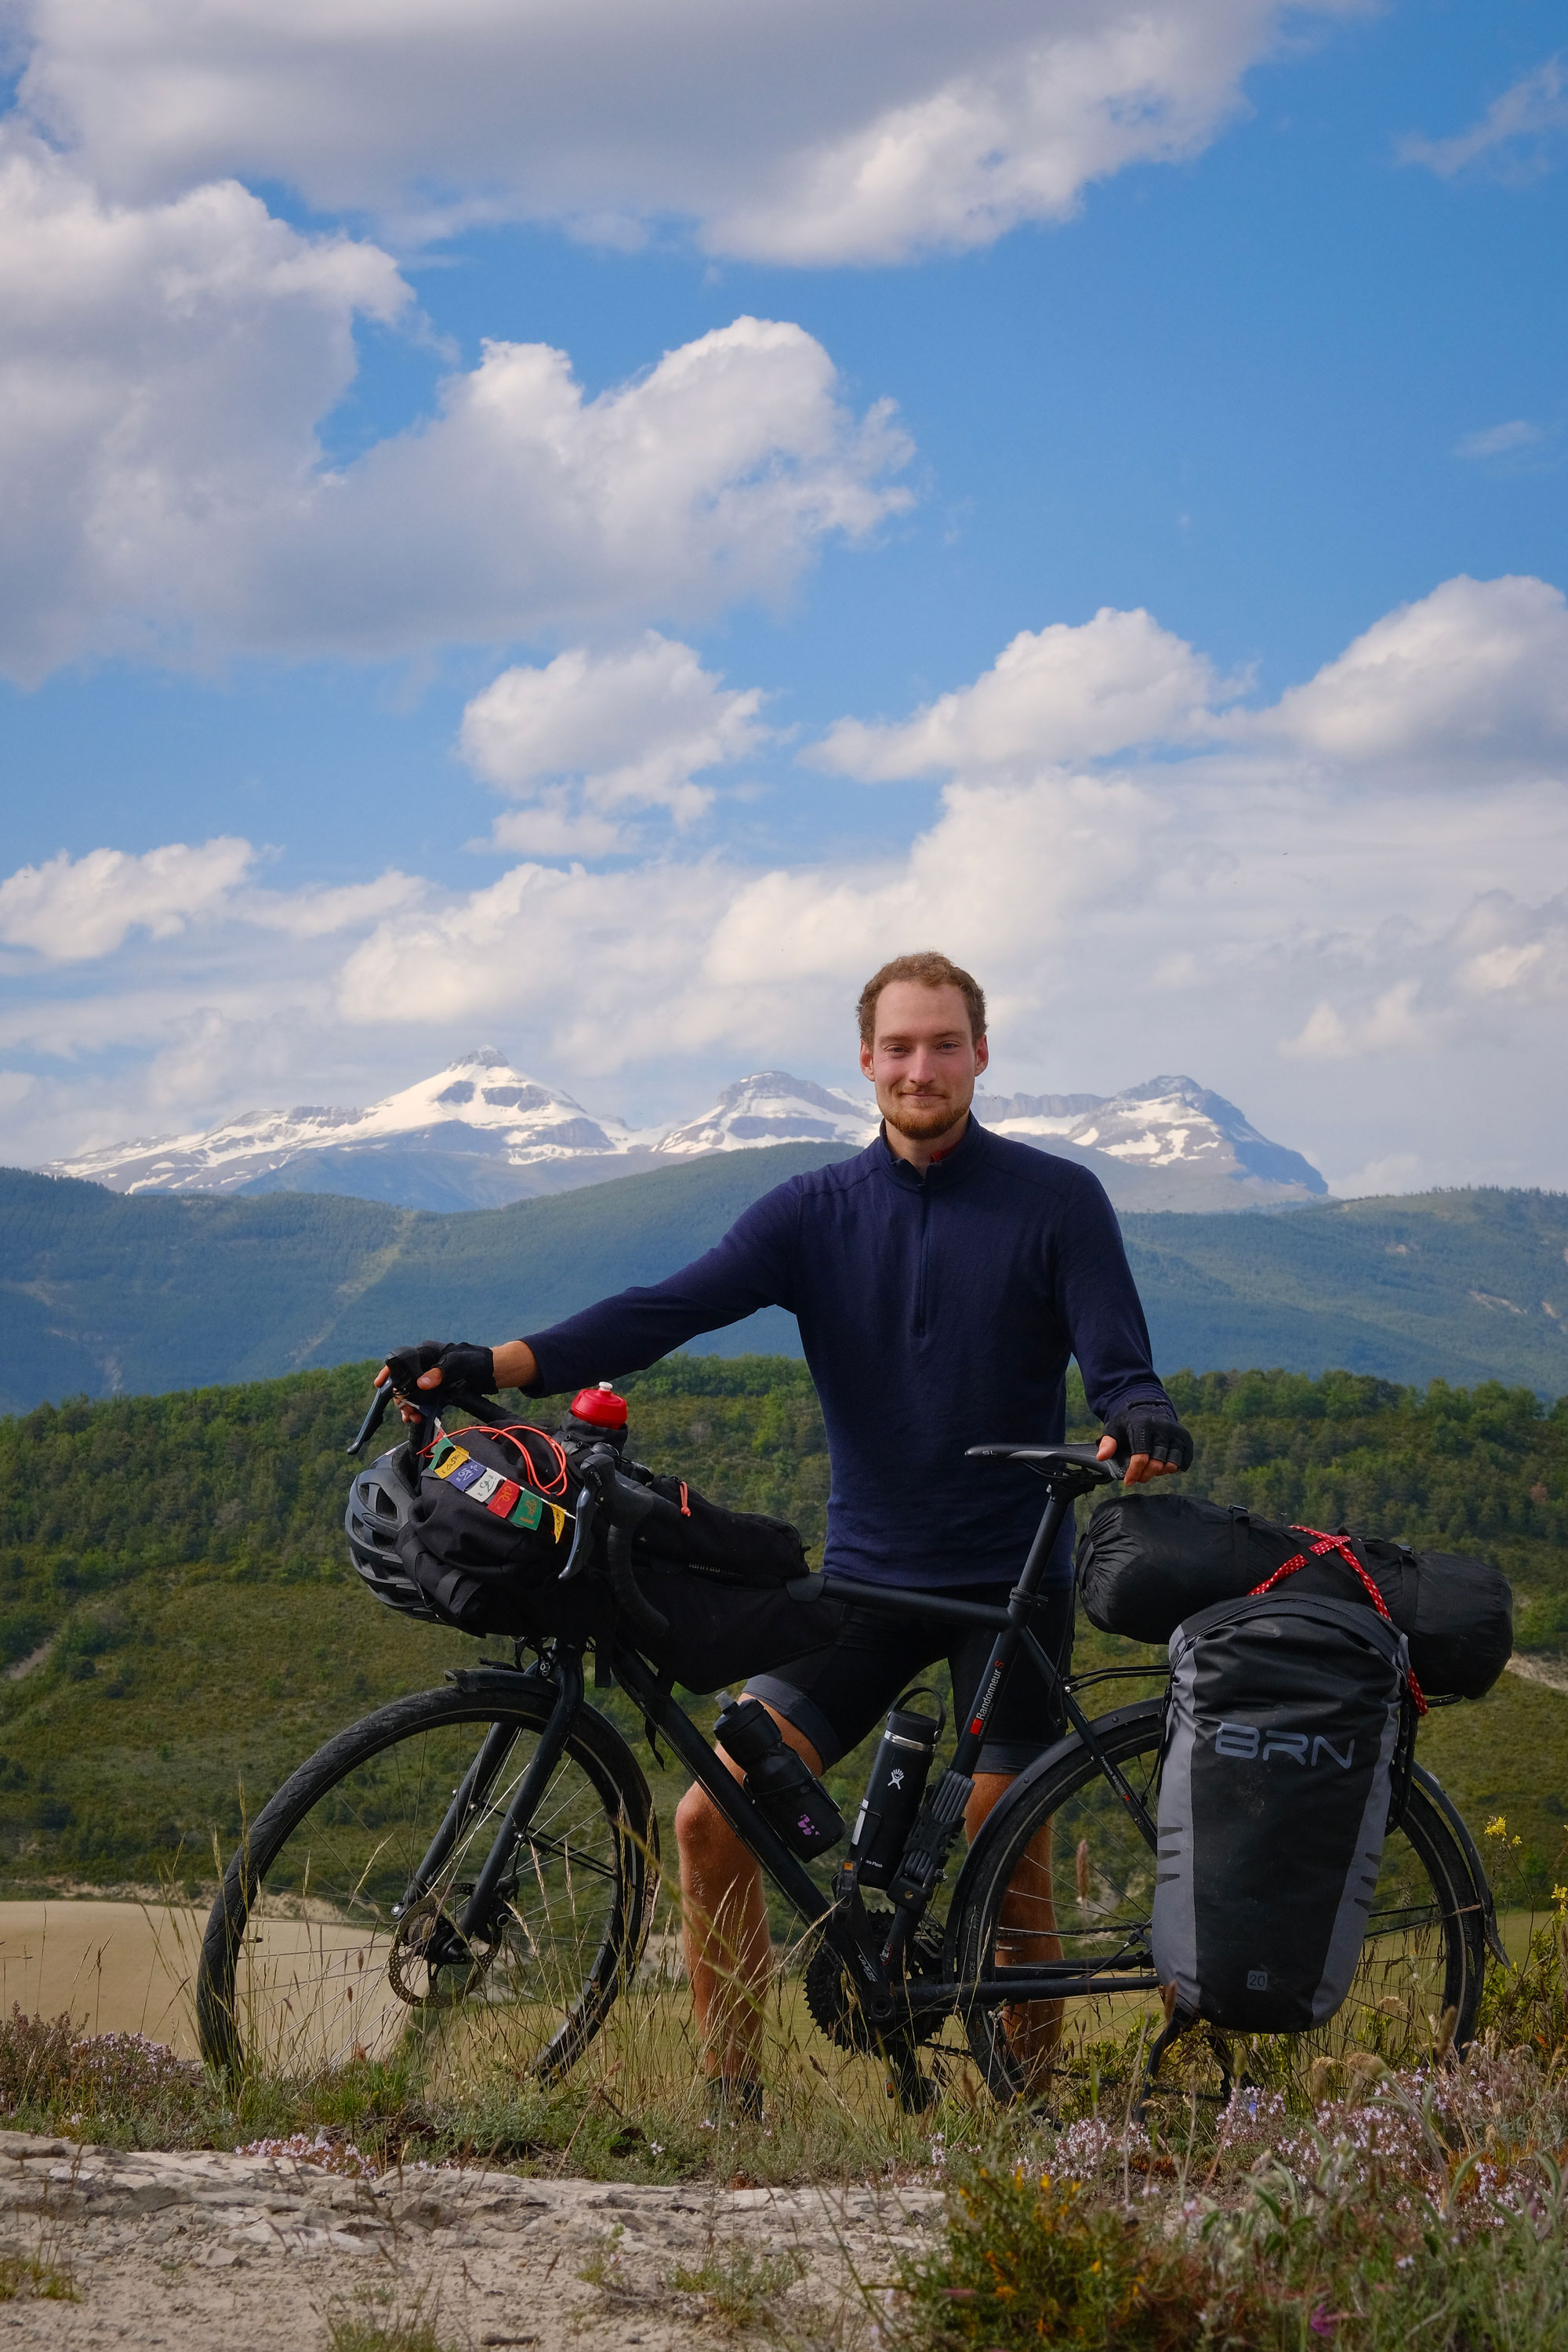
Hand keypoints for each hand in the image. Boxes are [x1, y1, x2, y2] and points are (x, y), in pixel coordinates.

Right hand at [374, 1341, 496, 1425]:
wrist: (490, 1372)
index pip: (400, 1360)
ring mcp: (428, 1378)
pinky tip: (415, 1418)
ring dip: (408, 1406)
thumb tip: (421, 1383)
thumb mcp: (457, 1364)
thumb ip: (440, 1372)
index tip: (379, 1384)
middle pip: (402, 1381)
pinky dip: (416, 1410)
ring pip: (409, 1393)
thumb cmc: (474, 1361)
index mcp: (425, 1353)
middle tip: (407, 1410)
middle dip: (401, 1397)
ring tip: (412, 1417)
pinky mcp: (434, 1390)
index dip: (387, 1371)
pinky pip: (419, 1401)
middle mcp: (423, 1365)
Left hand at [1097, 1403, 1192, 1486]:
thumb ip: (1108, 1443)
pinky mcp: (1185, 1438)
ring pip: (1172, 1464)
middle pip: (1157, 1463)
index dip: (1134, 1472)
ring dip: (1160, 1473)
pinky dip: (1175, 1468)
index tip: (1128, 1482)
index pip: (1141, 1457)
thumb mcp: (1114, 1428)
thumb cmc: (1129, 1421)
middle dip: (1145, 1475)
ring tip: (1150, 1471)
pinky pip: (1184, 1460)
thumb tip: (1101, 1457)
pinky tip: (1164, 1467)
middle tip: (1138, 1478)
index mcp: (1143, 1425)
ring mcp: (1176, 1433)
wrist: (1149, 1405)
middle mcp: (1163, 1428)